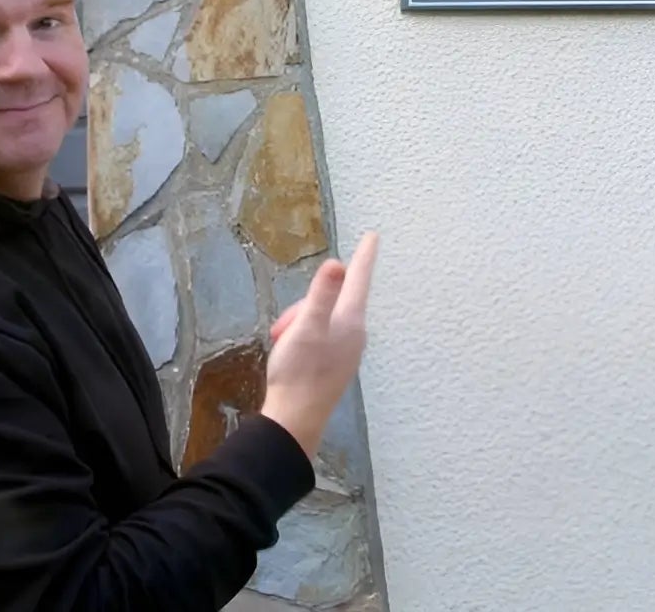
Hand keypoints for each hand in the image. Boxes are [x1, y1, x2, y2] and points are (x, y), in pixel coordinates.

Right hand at [260, 232, 377, 456]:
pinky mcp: (336, 365)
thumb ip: (322, 294)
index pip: (359, 278)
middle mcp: (355, 334)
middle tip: (281, 329)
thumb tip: (338, 263)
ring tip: (281, 343)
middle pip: (333, 300)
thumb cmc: (299, 371)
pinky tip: (289, 353)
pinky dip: (302, 337)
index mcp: (351, 320)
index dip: (364, 255)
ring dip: (299, 323)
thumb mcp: (306, 327)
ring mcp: (347, 351)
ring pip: (323, 319)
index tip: (373, 236)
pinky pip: (321, 336)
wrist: (295, 419)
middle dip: (305, 305)